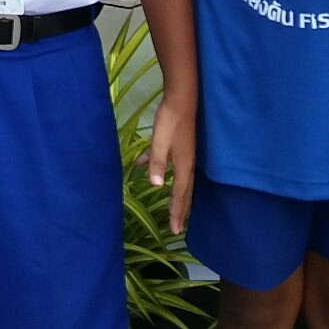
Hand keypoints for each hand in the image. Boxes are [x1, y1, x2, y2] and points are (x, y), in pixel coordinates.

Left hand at [142, 98, 194, 236]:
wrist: (182, 98)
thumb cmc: (170, 121)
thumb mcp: (160, 142)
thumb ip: (156, 163)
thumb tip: (156, 186)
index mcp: (183, 166)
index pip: (180, 195)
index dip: (177, 213)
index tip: (175, 231)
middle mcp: (186, 163)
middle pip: (184, 192)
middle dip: (180, 210)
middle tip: (177, 228)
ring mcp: (184, 154)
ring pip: (179, 180)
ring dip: (174, 195)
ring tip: (170, 207)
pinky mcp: (179, 145)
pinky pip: (170, 164)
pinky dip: (159, 169)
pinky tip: (141, 164)